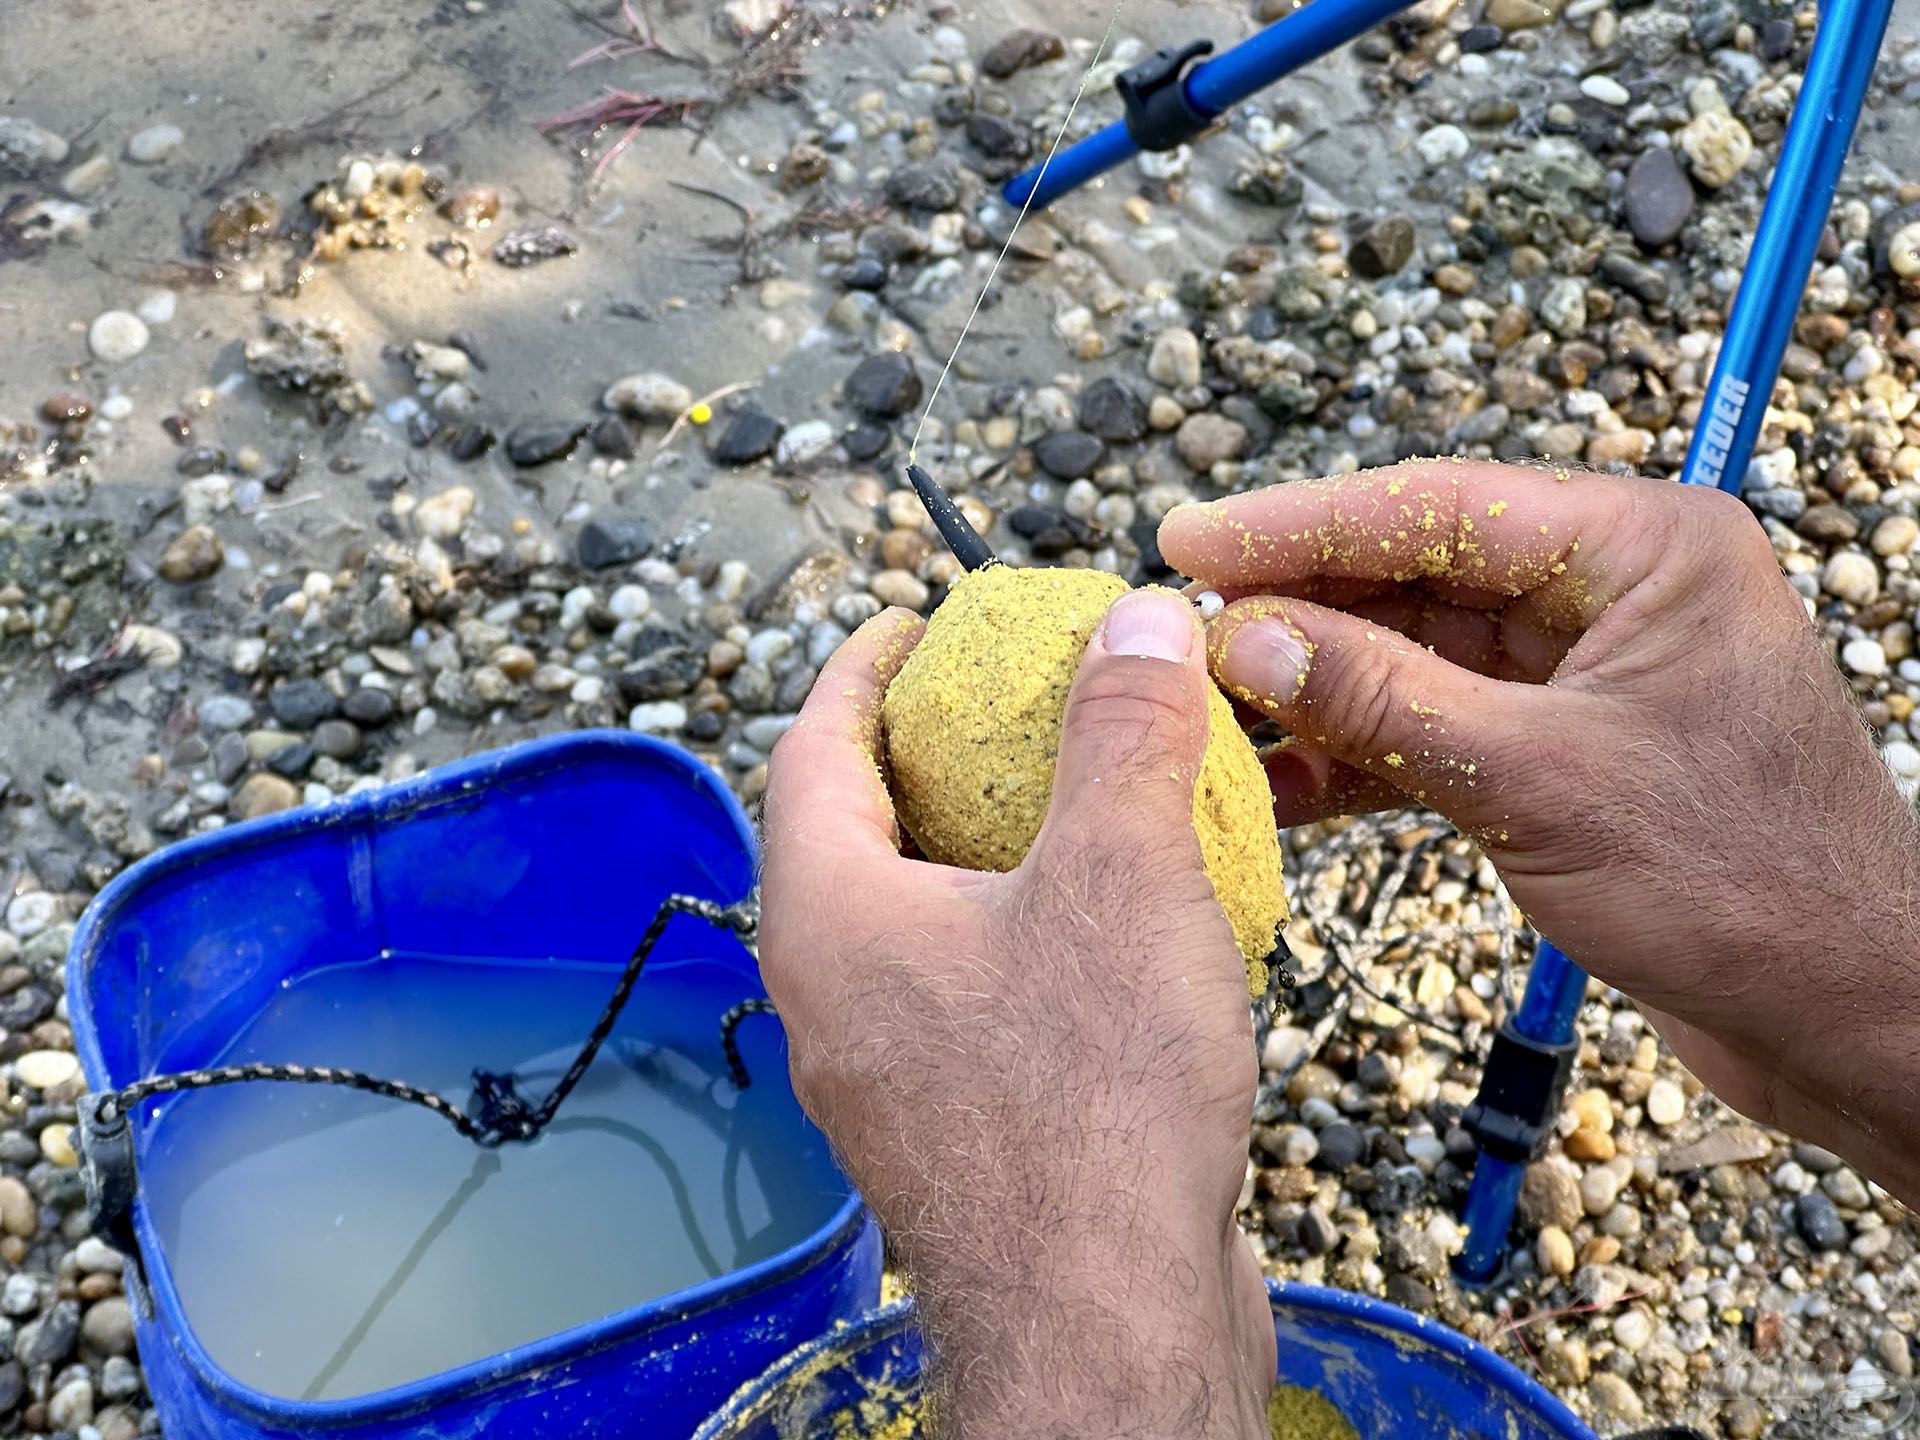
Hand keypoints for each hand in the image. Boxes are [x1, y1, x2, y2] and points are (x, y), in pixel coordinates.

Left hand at [760, 591, 1272, 1439]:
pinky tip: (1107, 938)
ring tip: (1063, 809)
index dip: (859, 671)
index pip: (809, 750)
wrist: (1108, 1326)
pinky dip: (1016, 939)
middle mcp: (830, 997)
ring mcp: (884, 1076)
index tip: (908, 625)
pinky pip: (962, 998)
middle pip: (850, 838)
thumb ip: (1123, 735)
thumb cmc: (1092, 1103)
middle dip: (919, 761)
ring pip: (910, 926)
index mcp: (827, 919)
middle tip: (994, 708)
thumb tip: (1137, 619)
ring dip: (975, 856)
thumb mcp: (1121, 877)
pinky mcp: (952, 1132)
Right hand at [1160, 459, 1919, 1203]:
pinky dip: (1361, 754)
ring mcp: (1585, 674)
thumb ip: (1382, 701)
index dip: (1300, 525)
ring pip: (1415, 655)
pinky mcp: (1563, 751)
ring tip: (1215, 713)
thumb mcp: (1538, 781)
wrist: (1845, 1016)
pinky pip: (1435, 728)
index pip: (1439, 507)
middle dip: (1299, 609)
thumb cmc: (1746, 886)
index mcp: (1643, 549)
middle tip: (1185, 635)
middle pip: (1417, 575)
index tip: (1190, 541)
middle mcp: (1612, 592)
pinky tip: (1282, 783)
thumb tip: (1245, 638)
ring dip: (1318, 688)